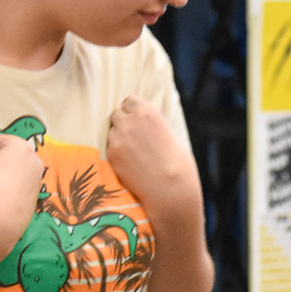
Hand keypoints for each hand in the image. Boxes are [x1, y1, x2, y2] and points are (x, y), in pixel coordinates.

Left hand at [106, 96, 200, 219]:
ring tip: (135, 152)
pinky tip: (131, 162)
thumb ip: (155, 124)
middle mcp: (129, 121)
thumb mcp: (172, 134)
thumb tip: (146, 121)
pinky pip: (110, 147)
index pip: (129, 100)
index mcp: (147, 112)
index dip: (133, 110)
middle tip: (135, 135)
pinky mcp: (112, 155)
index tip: (138, 119)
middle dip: (124, 121)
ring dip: (120, 137)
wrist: (171, 190)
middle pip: (117, 113)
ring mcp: (117, 138)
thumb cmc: (179, 164)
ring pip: (112, 130)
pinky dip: (118, 152)